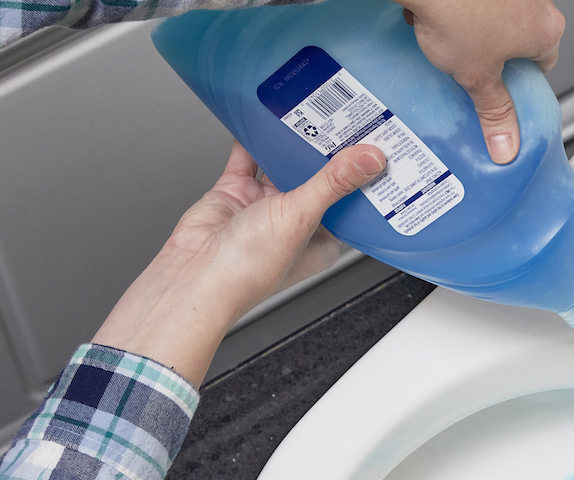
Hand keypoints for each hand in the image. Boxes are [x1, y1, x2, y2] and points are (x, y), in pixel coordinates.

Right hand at [92, 140, 384, 385]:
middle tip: (350, 121)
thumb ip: (335, 183)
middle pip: (319, 181)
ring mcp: (264, 208)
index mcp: (322, 241)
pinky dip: (254, 140)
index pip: (350, 204)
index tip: (378, 149)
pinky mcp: (236, 193)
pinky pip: (248, 160)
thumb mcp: (303, 217)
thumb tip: (370, 160)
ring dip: (294, 144)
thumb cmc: (250, 268)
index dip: (363, 179)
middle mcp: (295, 224)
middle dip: (330, 154)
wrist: (196, 272)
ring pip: (284, 166)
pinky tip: (265, 118)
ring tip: (314, 113)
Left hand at [396, 0, 563, 164]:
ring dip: (479, 29)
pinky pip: (480, 0)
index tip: (501, 88)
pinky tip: (442, 16)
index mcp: (547, 29)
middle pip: (523, 38)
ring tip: (454, 42)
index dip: (519, 80)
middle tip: (474, 67)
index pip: (544, 65)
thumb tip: (507, 145)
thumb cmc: (457, 13)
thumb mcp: (477, 78)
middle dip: (497, 54)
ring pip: (500, 16)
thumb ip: (495, 113)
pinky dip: (463, 8)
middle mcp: (538, 0)